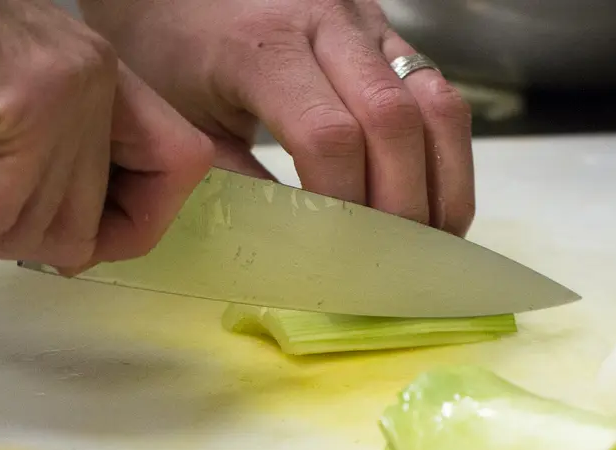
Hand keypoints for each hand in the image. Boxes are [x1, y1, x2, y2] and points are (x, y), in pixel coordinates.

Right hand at [0, 0, 213, 268]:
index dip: (132, 227)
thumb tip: (76, 256)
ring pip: (34, 230)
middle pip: (84, 231)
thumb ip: (40, 179)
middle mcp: (97, 77)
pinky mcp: (33, 106)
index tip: (75, 248)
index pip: (178, 167)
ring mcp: (71, 89)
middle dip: (5, 235)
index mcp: (96, 78)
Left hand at [79, 0, 475, 235]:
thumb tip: (288, 249)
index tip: (343, 252)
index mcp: (262, 46)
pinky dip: (445, 152)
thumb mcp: (184, 117)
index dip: (347, 202)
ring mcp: (367, 24)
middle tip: (397, 260)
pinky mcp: (389, 33)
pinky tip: (432, 196)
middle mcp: (327, 22)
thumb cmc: (171, 47)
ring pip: (437, 102)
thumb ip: (231, 180)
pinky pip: (439, 93)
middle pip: (395, 119)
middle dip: (404, 202)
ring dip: (444, 180)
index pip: (329, 135)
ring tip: (434, 237)